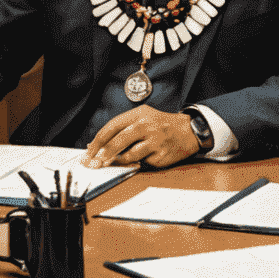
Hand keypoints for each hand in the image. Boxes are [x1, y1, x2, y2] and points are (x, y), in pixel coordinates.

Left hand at [83, 108, 199, 169]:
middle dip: (104, 153)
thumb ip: (120, 129)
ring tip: (114, 162)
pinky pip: (142, 162)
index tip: (89, 151)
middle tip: (94, 162)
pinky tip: (139, 159)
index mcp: (138, 114)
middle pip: (119, 140)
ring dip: (118, 161)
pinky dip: (136, 163)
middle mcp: (146, 125)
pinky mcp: (161, 155)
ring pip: (129, 154)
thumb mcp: (142, 118)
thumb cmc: (161, 125)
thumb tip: (96, 144)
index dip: (98, 140)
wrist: (189, 130)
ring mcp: (155, 140)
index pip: (112, 126)